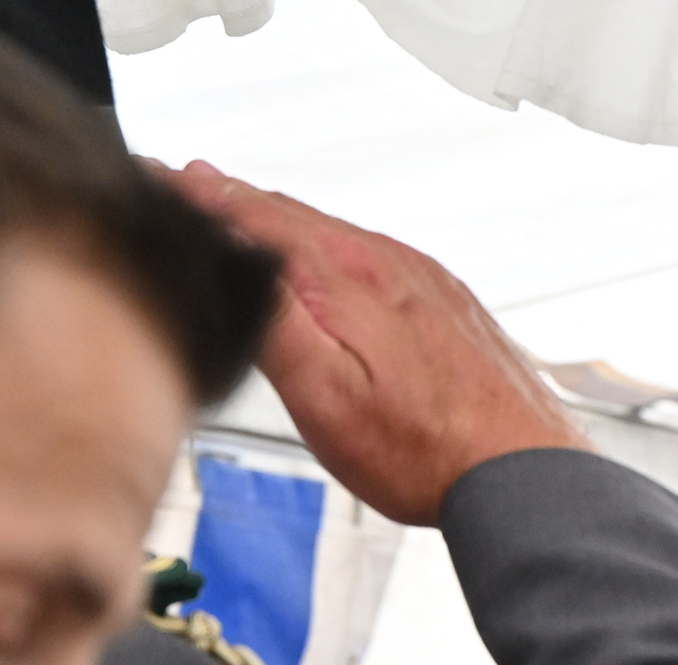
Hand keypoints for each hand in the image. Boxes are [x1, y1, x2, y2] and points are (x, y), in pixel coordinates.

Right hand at [166, 162, 587, 525]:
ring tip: (245, 216)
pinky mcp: (450, 306)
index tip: (157, 177)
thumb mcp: (322, 394)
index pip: (251, 213)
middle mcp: (390, 264)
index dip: (196, 195)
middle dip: (235, 199)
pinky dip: (336, 252)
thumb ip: (270, 318)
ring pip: (337, 238)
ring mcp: (425, 282)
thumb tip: (227, 253)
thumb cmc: (426, 450)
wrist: (521, 473)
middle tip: (188, 184)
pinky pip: (379, 261)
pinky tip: (330, 271)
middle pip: (293, 218)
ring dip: (285, 224)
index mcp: (347, 275)